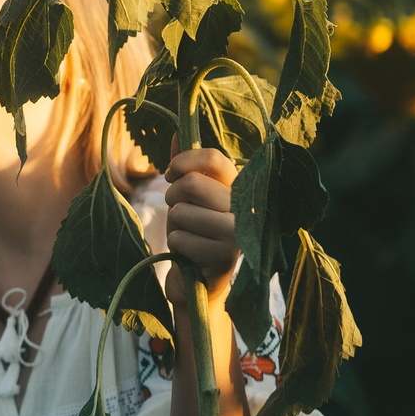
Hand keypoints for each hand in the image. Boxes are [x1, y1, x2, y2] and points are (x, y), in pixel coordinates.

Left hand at [162, 147, 238, 309]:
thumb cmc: (193, 236)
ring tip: (187, 236)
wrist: (197, 285)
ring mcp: (238, 234)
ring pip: (182, 212)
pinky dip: (176, 247)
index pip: (214, 158)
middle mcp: (245, 208)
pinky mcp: (226, 258)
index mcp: (238, 188)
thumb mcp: (189, 199)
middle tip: (179, 214)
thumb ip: (186, 167)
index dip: (183, 162)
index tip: (170, 174)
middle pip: (192, 184)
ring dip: (174, 226)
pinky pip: (181, 239)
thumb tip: (177, 130)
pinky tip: (189, 256)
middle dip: (172, 198)